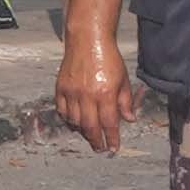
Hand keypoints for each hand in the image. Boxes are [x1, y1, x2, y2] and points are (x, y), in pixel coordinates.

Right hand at [51, 31, 124, 154]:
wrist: (88, 41)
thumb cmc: (109, 59)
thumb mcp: (124, 80)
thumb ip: (125, 101)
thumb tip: (130, 120)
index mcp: (106, 94)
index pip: (109, 123)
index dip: (112, 138)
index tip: (113, 149)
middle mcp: (87, 95)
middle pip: (90, 126)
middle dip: (96, 140)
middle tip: (100, 148)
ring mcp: (71, 92)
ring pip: (75, 121)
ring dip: (82, 132)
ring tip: (90, 136)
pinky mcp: (60, 88)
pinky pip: (62, 110)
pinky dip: (68, 120)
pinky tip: (75, 124)